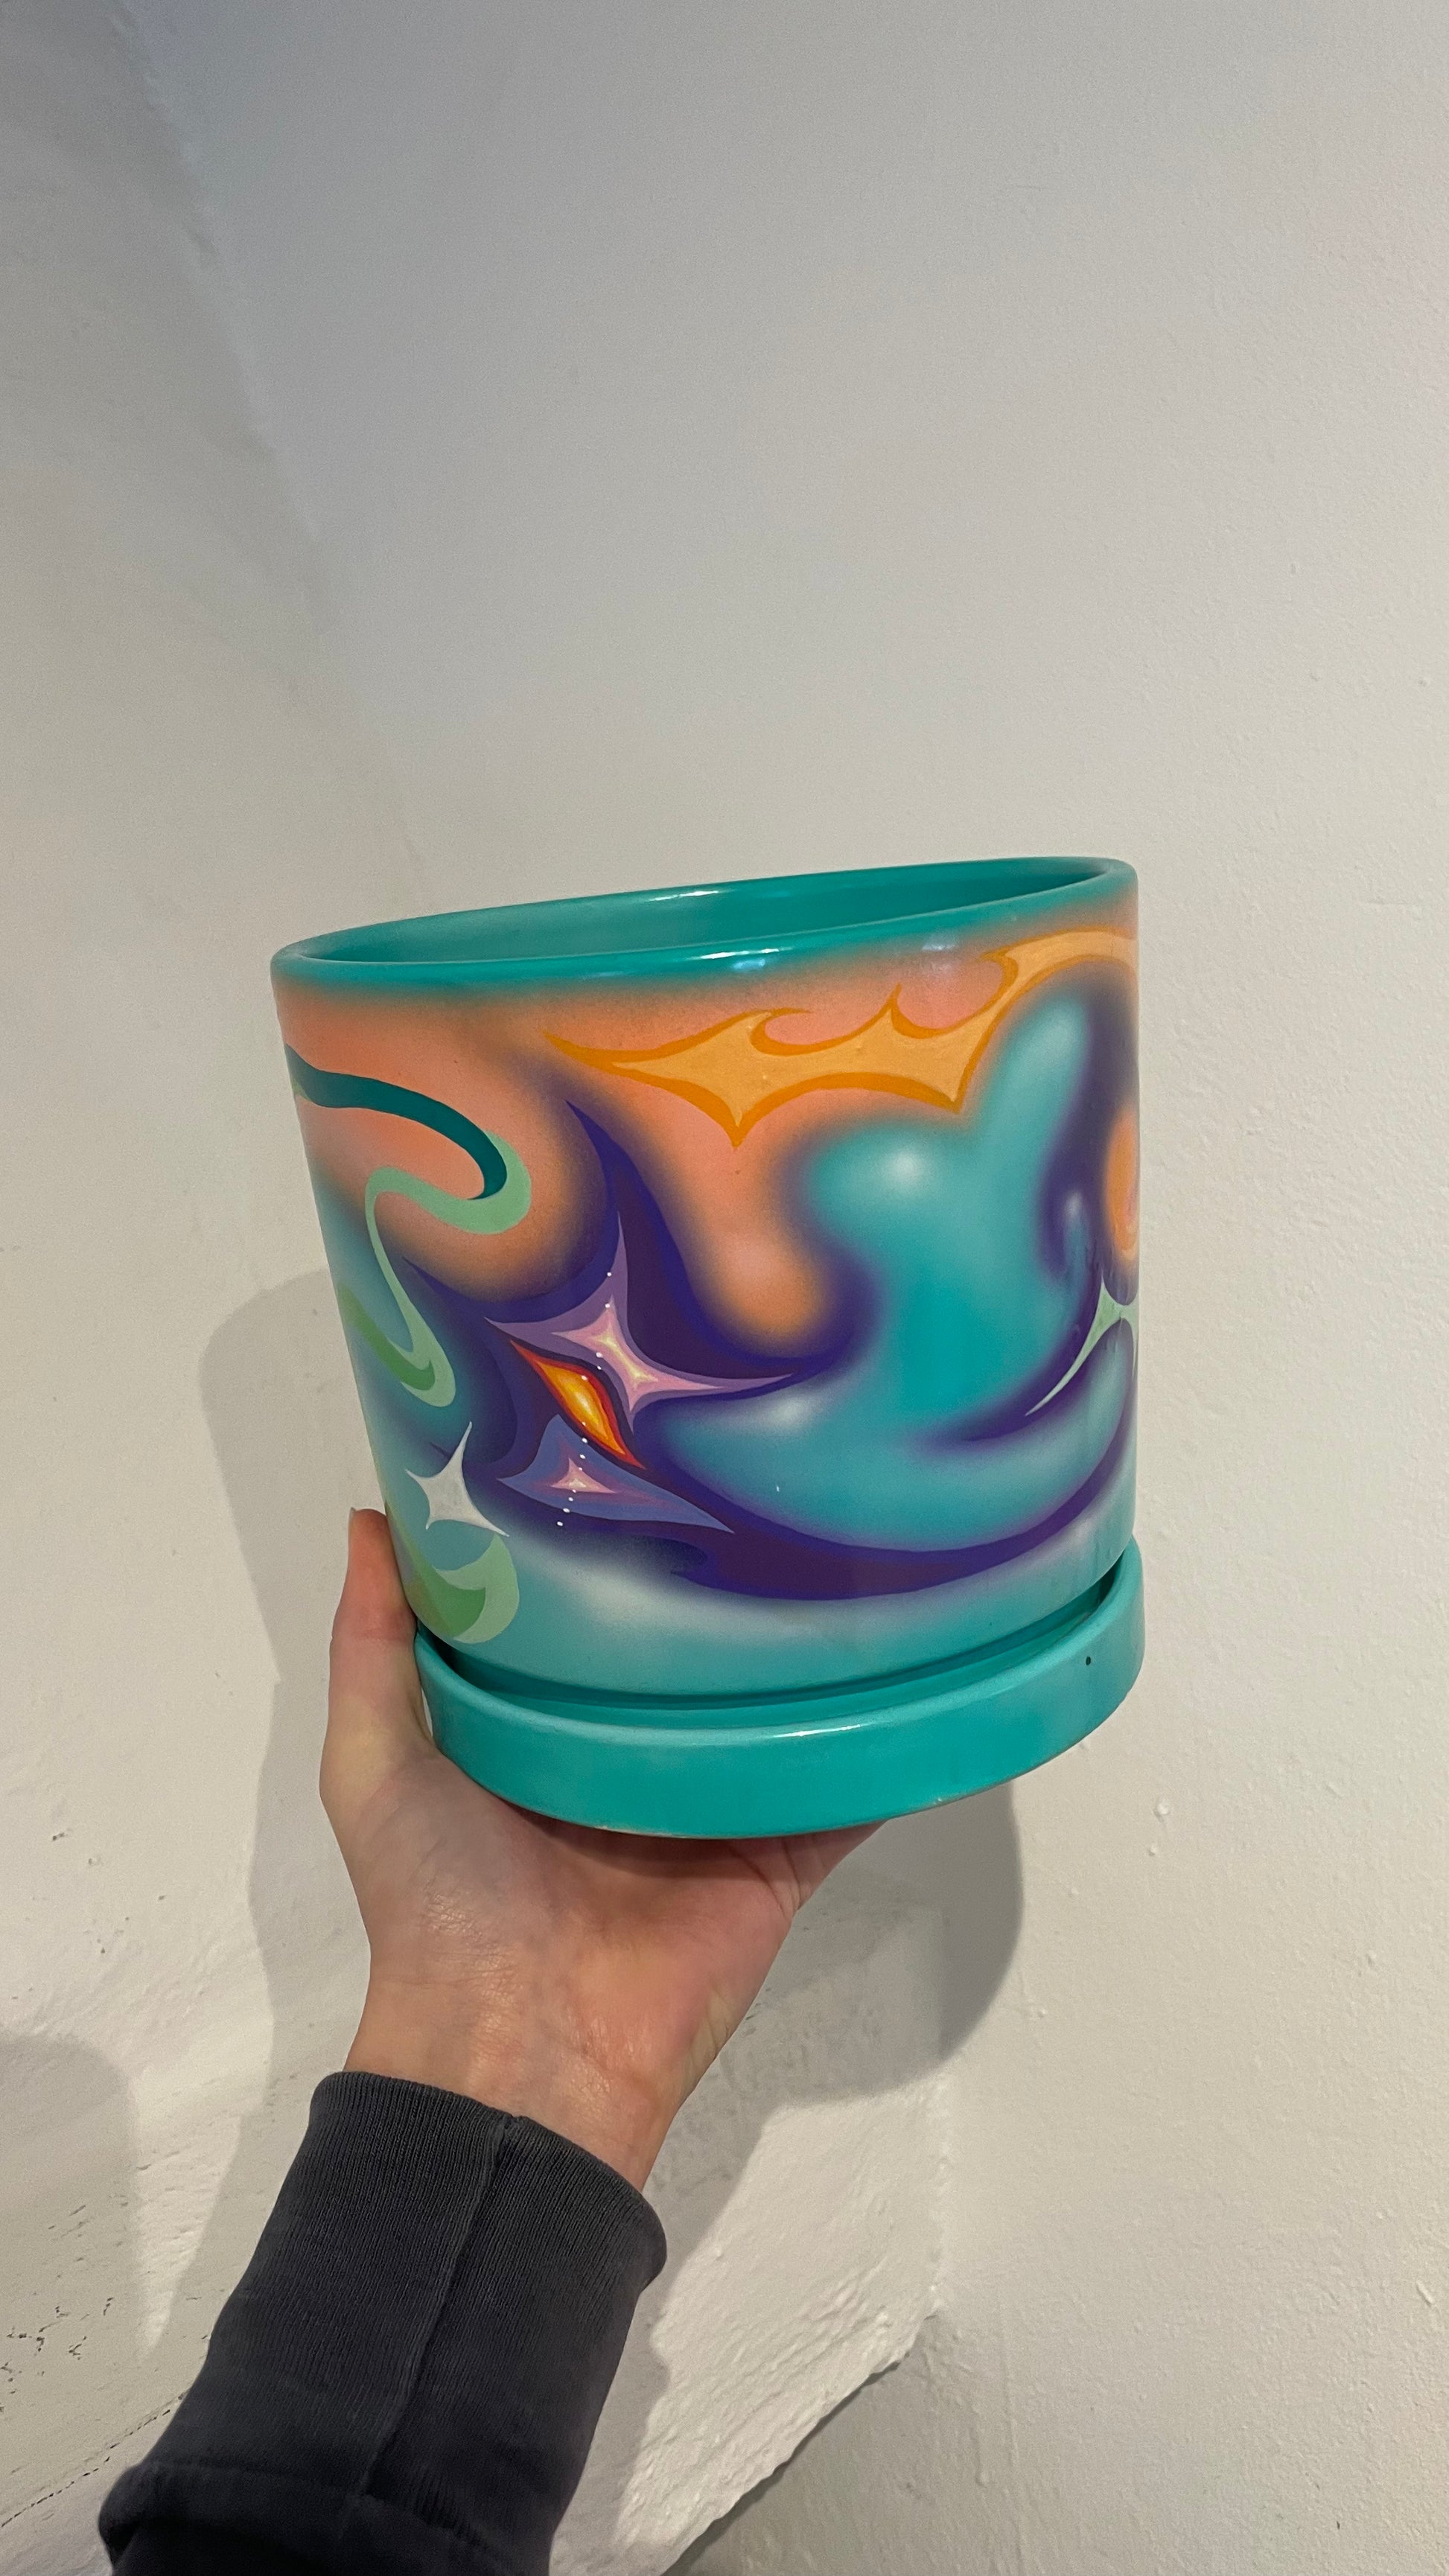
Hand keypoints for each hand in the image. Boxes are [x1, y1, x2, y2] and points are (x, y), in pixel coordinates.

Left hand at [324, 1510, 873, 2186]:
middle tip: (772, 1461)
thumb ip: (374, 1646)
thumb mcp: (375, 1762)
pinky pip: (849, 1789)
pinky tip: (932, 1659)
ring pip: (779, 1710)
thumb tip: (375, 1516)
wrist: (519, 2049)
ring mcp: (717, 1808)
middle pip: (694, 1658)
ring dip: (817, 1648)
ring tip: (867, 1533)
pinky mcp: (782, 1857)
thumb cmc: (438, 1900)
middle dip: (727, 1582)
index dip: (607, 1544)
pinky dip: (891, 1740)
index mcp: (545, 1734)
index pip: (589, 1619)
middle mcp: (637, 1762)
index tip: (637, 1441)